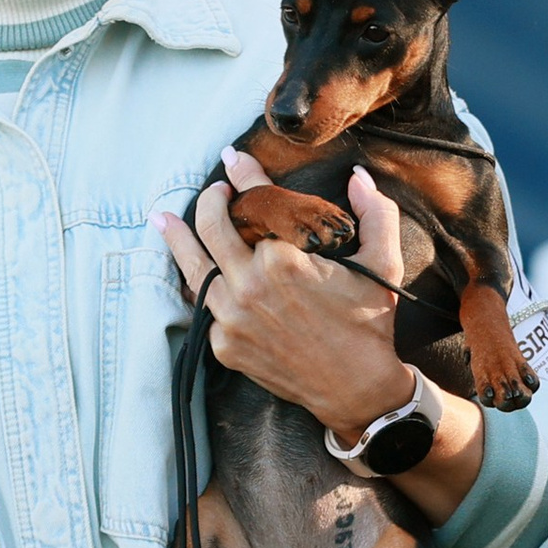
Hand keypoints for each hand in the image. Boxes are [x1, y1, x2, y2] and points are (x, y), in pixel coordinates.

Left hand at [155, 154, 410, 442]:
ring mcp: (231, 317)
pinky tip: (191, 273)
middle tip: (215, 191)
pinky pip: (203, 307)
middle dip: (210, 202)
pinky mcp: (223, 345)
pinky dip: (199, 286)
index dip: (243, 174)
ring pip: (192, 267)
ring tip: (163, 220)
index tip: (232, 159)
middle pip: (212, 228)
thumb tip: (358, 177)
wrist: (356, 388)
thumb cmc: (370, 324)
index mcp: (284, 259)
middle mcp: (249, 285)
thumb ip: (376, 213)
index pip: (255, 201)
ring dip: (178, 239)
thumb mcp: (384, 264)